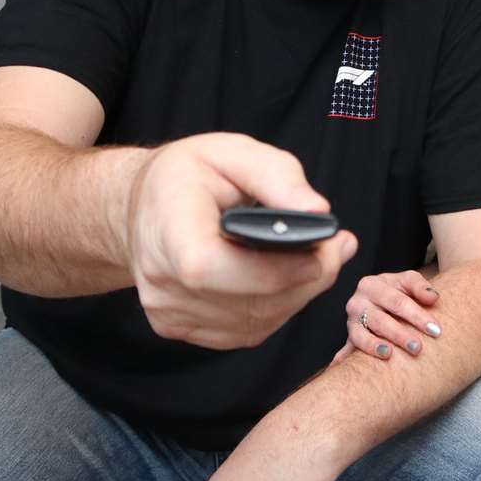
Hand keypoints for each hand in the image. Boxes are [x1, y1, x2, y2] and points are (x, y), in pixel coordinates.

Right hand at [123, 133, 357, 348]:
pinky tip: (282, 277)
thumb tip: (318, 211)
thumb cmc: (188, 175)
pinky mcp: (179, 328)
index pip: (211, 268)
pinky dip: (276, 307)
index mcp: (166, 228)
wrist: (142, 207)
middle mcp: (160, 279)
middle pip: (248, 301)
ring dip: (297, 294)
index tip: (321, 252)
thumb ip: (277, 175)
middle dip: (306, 279)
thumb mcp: (231, 151)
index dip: (273, 270)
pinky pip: (246, 329)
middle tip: (338, 247)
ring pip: (256, 321)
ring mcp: (168, 311)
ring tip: (316, 257)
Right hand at [332, 271, 441, 362]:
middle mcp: (357, 303)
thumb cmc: (397, 290)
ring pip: (360, 336)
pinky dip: (343, 359)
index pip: (397, 301)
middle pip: (380, 320)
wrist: (381, 298)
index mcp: (371, 285)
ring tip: (389, 354)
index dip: (417, 315)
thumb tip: (433, 298)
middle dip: (399, 335)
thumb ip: (420, 286)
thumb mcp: (407, 281)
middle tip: (418, 348)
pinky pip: (347, 350)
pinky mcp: (349, 339)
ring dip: (374, 346)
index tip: (435, 330)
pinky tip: (341, 367)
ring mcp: (351, 322)